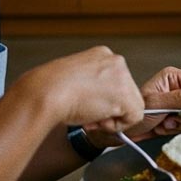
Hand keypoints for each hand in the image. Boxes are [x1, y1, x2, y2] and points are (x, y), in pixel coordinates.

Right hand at [22, 46, 143, 133]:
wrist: (46, 92)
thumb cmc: (49, 90)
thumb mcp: (71, 79)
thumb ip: (87, 84)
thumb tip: (94, 101)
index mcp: (101, 55)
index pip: (111, 80)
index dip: (100, 98)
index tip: (85, 105)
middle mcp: (115, 61)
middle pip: (123, 90)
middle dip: (107, 107)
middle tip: (88, 114)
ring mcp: (123, 76)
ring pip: (130, 102)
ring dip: (111, 116)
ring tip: (90, 116)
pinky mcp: (126, 95)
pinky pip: (134, 115)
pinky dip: (118, 125)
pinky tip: (99, 121)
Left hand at [120, 66, 180, 139]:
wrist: (121, 133)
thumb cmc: (134, 114)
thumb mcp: (156, 105)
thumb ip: (180, 99)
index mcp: (173, 77)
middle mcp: (177, 88)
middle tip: (174, 121)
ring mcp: (177, 103)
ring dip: (180, 124)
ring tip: (164, 125)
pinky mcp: (175, 115)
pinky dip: (176, 129)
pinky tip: (162, 128)